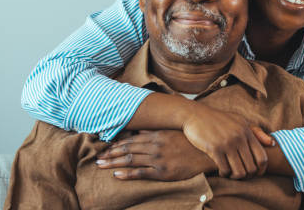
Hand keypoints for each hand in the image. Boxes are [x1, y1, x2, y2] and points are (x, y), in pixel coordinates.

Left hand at [96, 130, 214, 180]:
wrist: (205, 153)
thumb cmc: (189, 141)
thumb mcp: (172, 131)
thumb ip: (156, 130)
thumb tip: (141, 128)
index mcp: (156, 135)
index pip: (131, 139)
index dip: (116, 144)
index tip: (104, 146)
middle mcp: (154, 146)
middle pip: (127, 149)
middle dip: (110, 153)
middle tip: (97, 158)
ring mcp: (158, 159)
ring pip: (130, 160)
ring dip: (113, 162)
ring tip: (100, 165)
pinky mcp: (162, 172)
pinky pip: (141, 173)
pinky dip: (127, 173)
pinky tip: (116, 174)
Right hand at [182, 105, 268, 178]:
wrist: (195, 115)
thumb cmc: (219, 119)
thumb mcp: (239, 121)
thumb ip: (256, 132)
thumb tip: (272, 143)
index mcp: (247, 131)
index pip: (262, 157)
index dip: (261, 170)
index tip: (255, 174)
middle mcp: (239, 137)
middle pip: (251, 168)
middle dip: (247, 175)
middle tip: (240, 174)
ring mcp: (227, 143)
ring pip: (239, 172)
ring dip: (235, 177)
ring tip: (230, 173)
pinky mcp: (214, 148)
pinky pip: (225, 170)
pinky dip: (224, 174)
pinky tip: (221, 170)